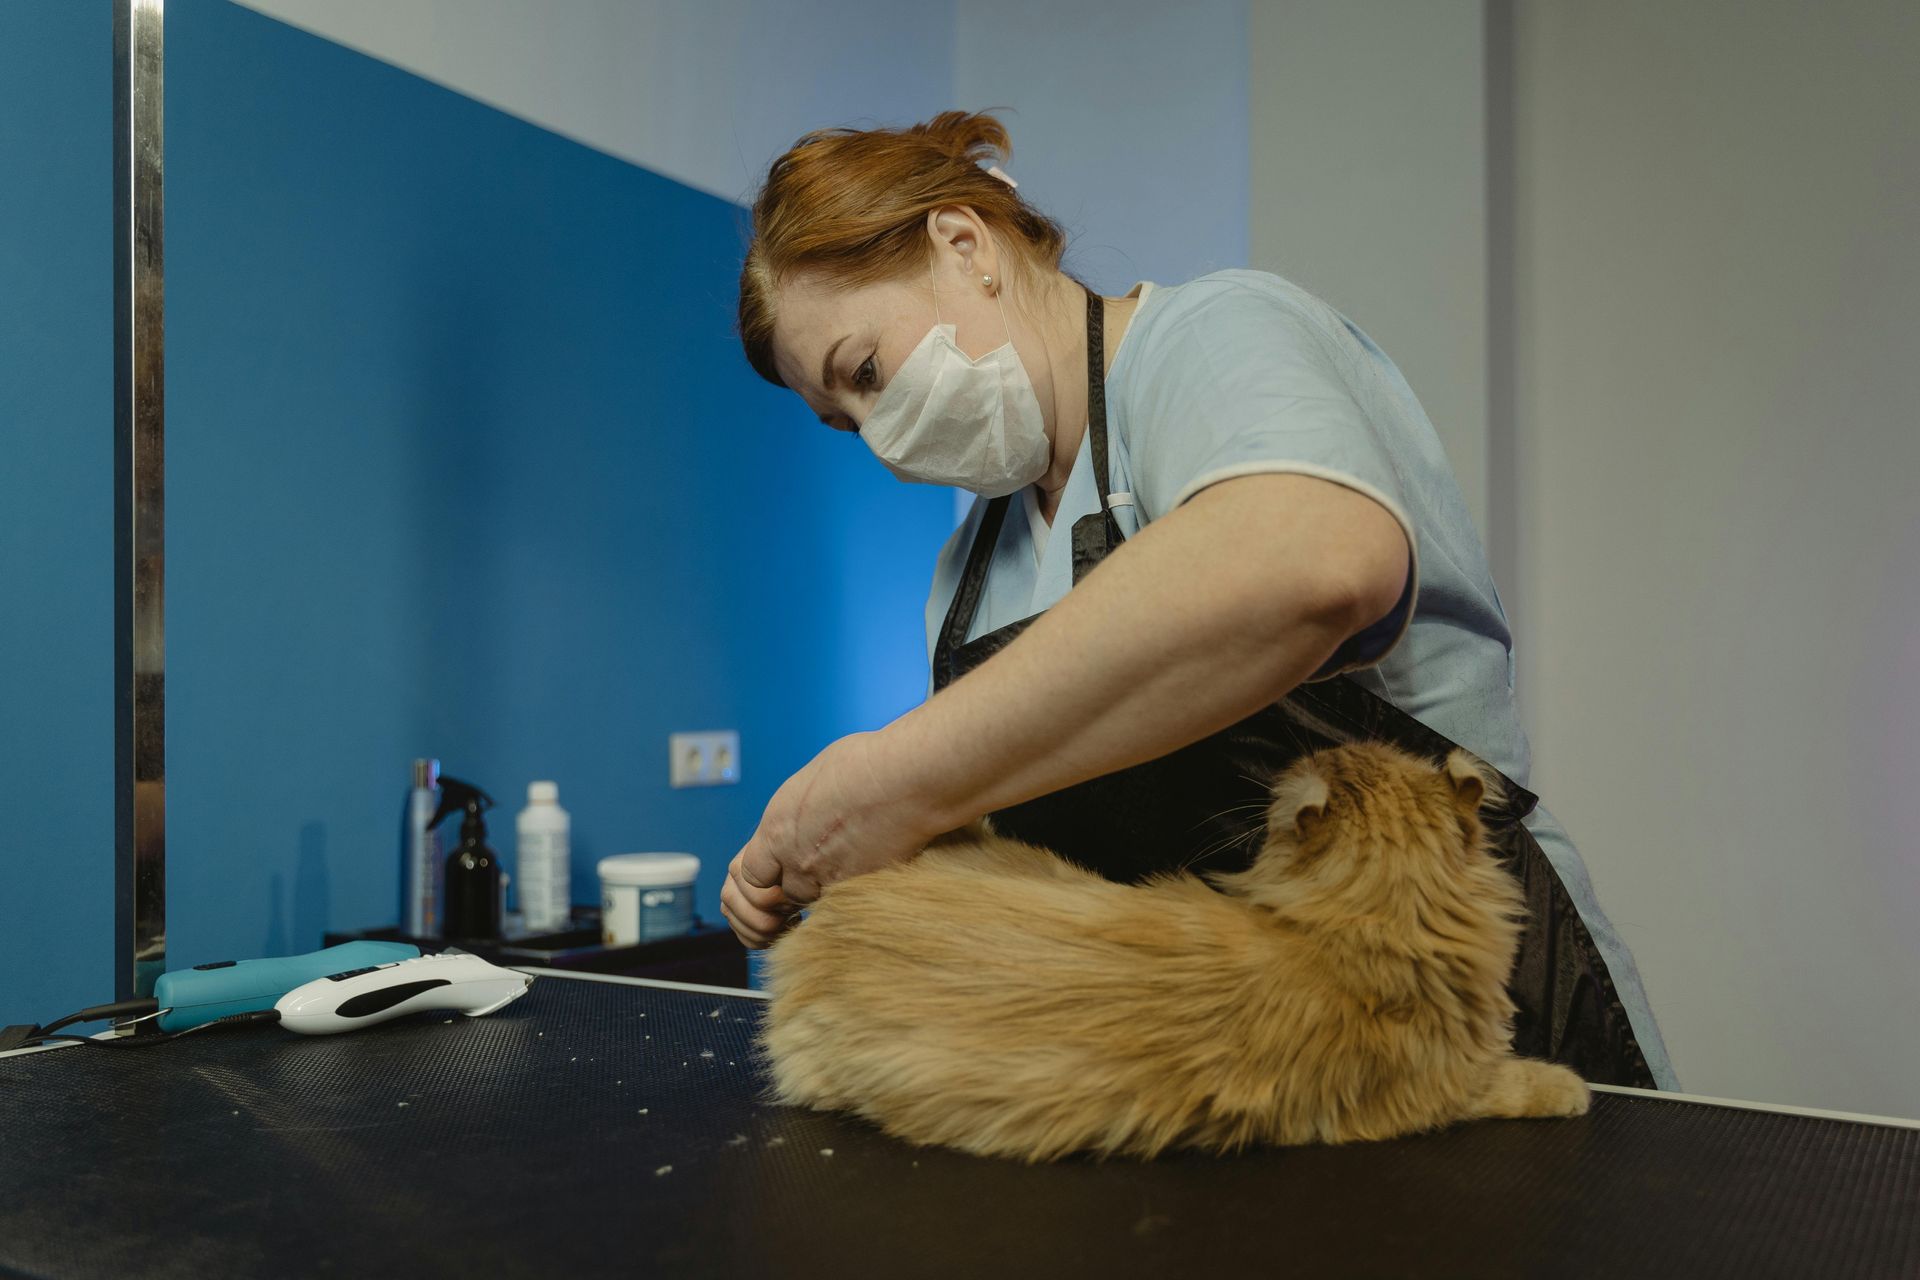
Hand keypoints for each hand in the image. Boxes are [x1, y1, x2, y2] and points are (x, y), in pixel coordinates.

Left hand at [719, 730, 944, 949]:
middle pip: (787, 891)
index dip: (769, 870)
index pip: (751, 874)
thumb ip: (800, 809)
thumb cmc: (864, 765)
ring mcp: (828, 878)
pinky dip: (857, 889)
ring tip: (851, 860)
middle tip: (827, 859)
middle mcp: (797, 859)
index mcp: (777, 829)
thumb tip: (805, 813)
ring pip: (819, 900)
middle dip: (803, 880)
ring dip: (829, 888)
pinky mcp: (861, 888)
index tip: (787, 860)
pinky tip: (871, 866)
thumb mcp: (813, 779)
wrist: (905, 779)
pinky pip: (849, 901)